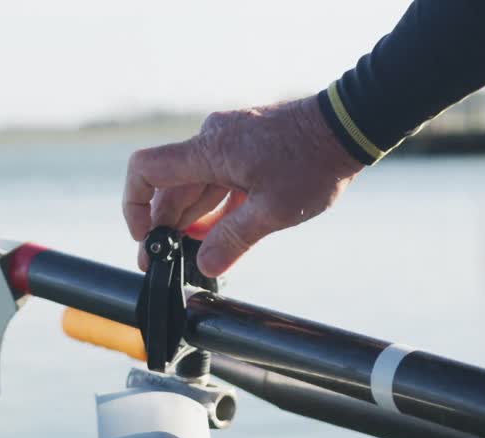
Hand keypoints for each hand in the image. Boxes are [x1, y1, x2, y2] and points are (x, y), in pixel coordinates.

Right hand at [123, 94, 364, 276]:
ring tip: (191, 256)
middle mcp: (212, 141)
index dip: (134, 205)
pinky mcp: (246, 148)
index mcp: (209, 151)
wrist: (349, 126)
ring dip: (189, 221)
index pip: (145, 169)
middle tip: (165, 265)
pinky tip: (216, 236)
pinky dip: (213, 208)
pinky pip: (217, 180)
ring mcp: (229, 143)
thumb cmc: (313, 164)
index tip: (146, 237)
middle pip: (170, 186)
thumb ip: (233, 239)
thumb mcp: (273, 211)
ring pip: (195, 186)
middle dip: (164, 227)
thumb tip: (203, 265)